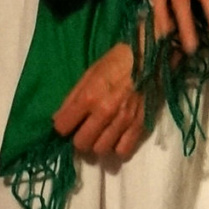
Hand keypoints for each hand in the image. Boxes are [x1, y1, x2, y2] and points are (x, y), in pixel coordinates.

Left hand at [52, 42, 145, 160]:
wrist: (151, 58)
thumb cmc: (117, 62)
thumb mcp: (90, 73)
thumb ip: (73, 98)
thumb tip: (58, 120)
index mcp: (89, 96)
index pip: (63, 126)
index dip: (64, 126)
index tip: (68, 123)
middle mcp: (105, 112)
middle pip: (81, 143)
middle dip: (79, 138)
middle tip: (84, 130)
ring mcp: (123, 121)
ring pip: (100, 150)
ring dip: (98, 144)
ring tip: (101, 134)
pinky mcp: (140, 126)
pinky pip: (123, 150)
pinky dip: (117, 148)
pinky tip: (116, 138)